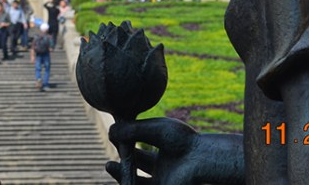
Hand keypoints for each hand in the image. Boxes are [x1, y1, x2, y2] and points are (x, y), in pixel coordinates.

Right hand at [106, 118, 241, 184]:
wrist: (200, 159)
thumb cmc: (182, 141)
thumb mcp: (154, 130)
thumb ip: (132, 130)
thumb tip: (110, 131)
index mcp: (166, 149)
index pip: (142, 145)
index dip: (127, 139)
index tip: (117, 132)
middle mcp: (164, 165)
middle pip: (138, 162)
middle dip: (124, 156)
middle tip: (116, 146)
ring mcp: (163, 180)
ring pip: (137, 180)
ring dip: (121, 174)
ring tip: (109, 165)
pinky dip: (128, 184)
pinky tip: (119, 176)